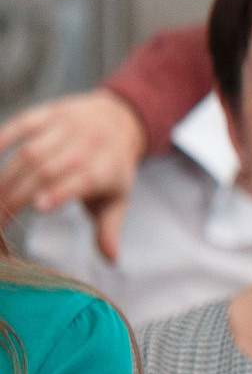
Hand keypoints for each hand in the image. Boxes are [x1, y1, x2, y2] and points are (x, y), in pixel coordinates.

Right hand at [0, 91, 144, 258]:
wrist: (119, 120)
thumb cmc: (112, 168)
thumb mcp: (118, 198)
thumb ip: (108, 228)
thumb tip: (111, 260)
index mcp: (106, 169)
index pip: (81, 181)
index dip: (60, 193)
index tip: (38, 208)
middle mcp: (87, 145)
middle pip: (48, 170)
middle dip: (20, 194)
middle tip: (0, 218)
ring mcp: (67, 127)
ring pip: (30, 152)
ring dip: (6, 176)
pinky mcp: (49, 113)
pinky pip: (22, 124)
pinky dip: (3, 138)